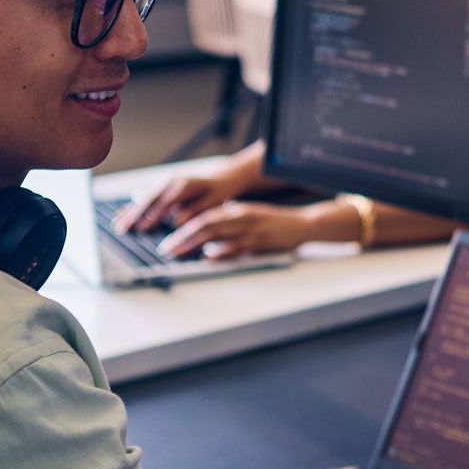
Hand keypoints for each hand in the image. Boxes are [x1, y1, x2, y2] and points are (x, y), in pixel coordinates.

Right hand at [114, 171, 246, 233]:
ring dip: (130, 211)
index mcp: (184, 184)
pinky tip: (121, 215)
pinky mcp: (162, 186)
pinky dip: (133, 207)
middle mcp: (171, 181)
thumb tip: (176, 222)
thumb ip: (195, 211)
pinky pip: (145, 197)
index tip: (142, 228)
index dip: (153, 216)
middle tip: (122, 229)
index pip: (165, 202)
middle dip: (135, 215)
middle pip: (150, 199)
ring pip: (144, 198)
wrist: (221, 177)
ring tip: (117, 225)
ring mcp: (165, 182)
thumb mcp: (213, 202)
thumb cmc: (218, 192)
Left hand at [160, 201, 314, 258]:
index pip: (204, 216)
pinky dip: (221, 252)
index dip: (184, 227)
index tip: (169, 238)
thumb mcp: (250, 217)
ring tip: (178, 252)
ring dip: (194, 243)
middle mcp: (240, 217)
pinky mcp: (259, 242)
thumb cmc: (275, 223)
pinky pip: (236, 247)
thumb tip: (210, 236)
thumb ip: (230, 223)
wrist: (302, 225)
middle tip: (166, 248)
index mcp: (237, 210)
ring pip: (216, 234)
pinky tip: (209, 257)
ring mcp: (249, 230)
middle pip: (205, 224)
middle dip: (182, 237)